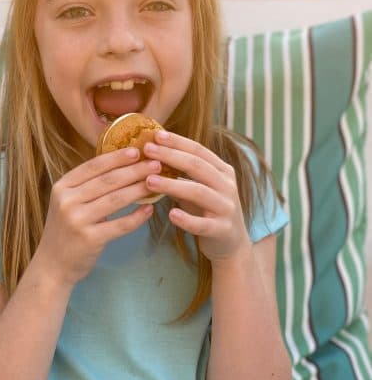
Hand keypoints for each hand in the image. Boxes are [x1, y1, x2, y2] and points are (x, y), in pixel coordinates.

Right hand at [36, 148, 160, 285]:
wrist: (51, 266)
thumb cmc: (66, 230)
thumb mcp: (68, 202)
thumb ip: (87, 186)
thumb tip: (121, 166)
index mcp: (62, 186)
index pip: (93, 166)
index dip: (116, 157)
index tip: (136, 151)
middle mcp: (67, 200)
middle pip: (107, 181)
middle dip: (134, 170)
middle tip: (155, 164)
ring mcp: (77, 220)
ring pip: (115, 199)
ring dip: (139, 189)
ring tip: (157, 183)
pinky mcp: (89, 239)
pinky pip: (119, 224)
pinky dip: (136, 217)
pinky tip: (149, 210)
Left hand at [143, 131, 250, 261]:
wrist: (232, 244)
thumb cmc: (208, 211)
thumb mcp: (198, 188)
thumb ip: (181, 174)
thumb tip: (152, 156)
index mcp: (222, 171)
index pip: (199, 150)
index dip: (177, 141)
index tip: (156, 135)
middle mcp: (227, 186)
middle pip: (197, 166)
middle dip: (171, 156)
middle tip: (147, 150)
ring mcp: (227, 207)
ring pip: (198, 192)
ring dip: (172, 185)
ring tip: (149, 180)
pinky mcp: (223, 229)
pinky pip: (203, 224)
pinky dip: (187, 219)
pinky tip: (171, 214)